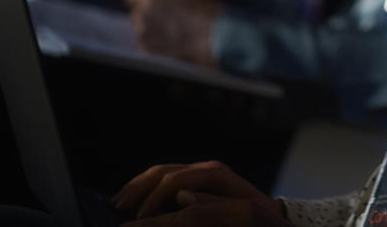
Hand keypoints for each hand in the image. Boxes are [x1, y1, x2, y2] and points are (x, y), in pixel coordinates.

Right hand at [114, 160, 290, 225]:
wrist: (269, 212)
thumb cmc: (256, 215)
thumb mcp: (239, 211)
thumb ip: (211, 204)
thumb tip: (181, 196)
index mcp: (214, 174)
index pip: (174, 179)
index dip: (153, 197)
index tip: (139, 217)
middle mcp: (204, 168)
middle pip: (162, 171)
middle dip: (138, 188)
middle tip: (117, 206)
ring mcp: (199, 172)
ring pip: (160, 172)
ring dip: (137, 186)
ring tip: (118, 201)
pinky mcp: (195, 180)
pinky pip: (166, 178)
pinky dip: (147, 188)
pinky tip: (134, 199)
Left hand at [122, 0, 224, 66]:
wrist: (217, 35)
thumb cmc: (208, 10)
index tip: (144, 2)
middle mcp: (143, 11)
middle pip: (137, 13)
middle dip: (148, 15)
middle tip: (165, 20)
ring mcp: (144, 32)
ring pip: (141, 30)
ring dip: (152, 31)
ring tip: (173, 34)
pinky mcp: (149, 50)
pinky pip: (146, 46)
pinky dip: (156, 46)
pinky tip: (172, 45)